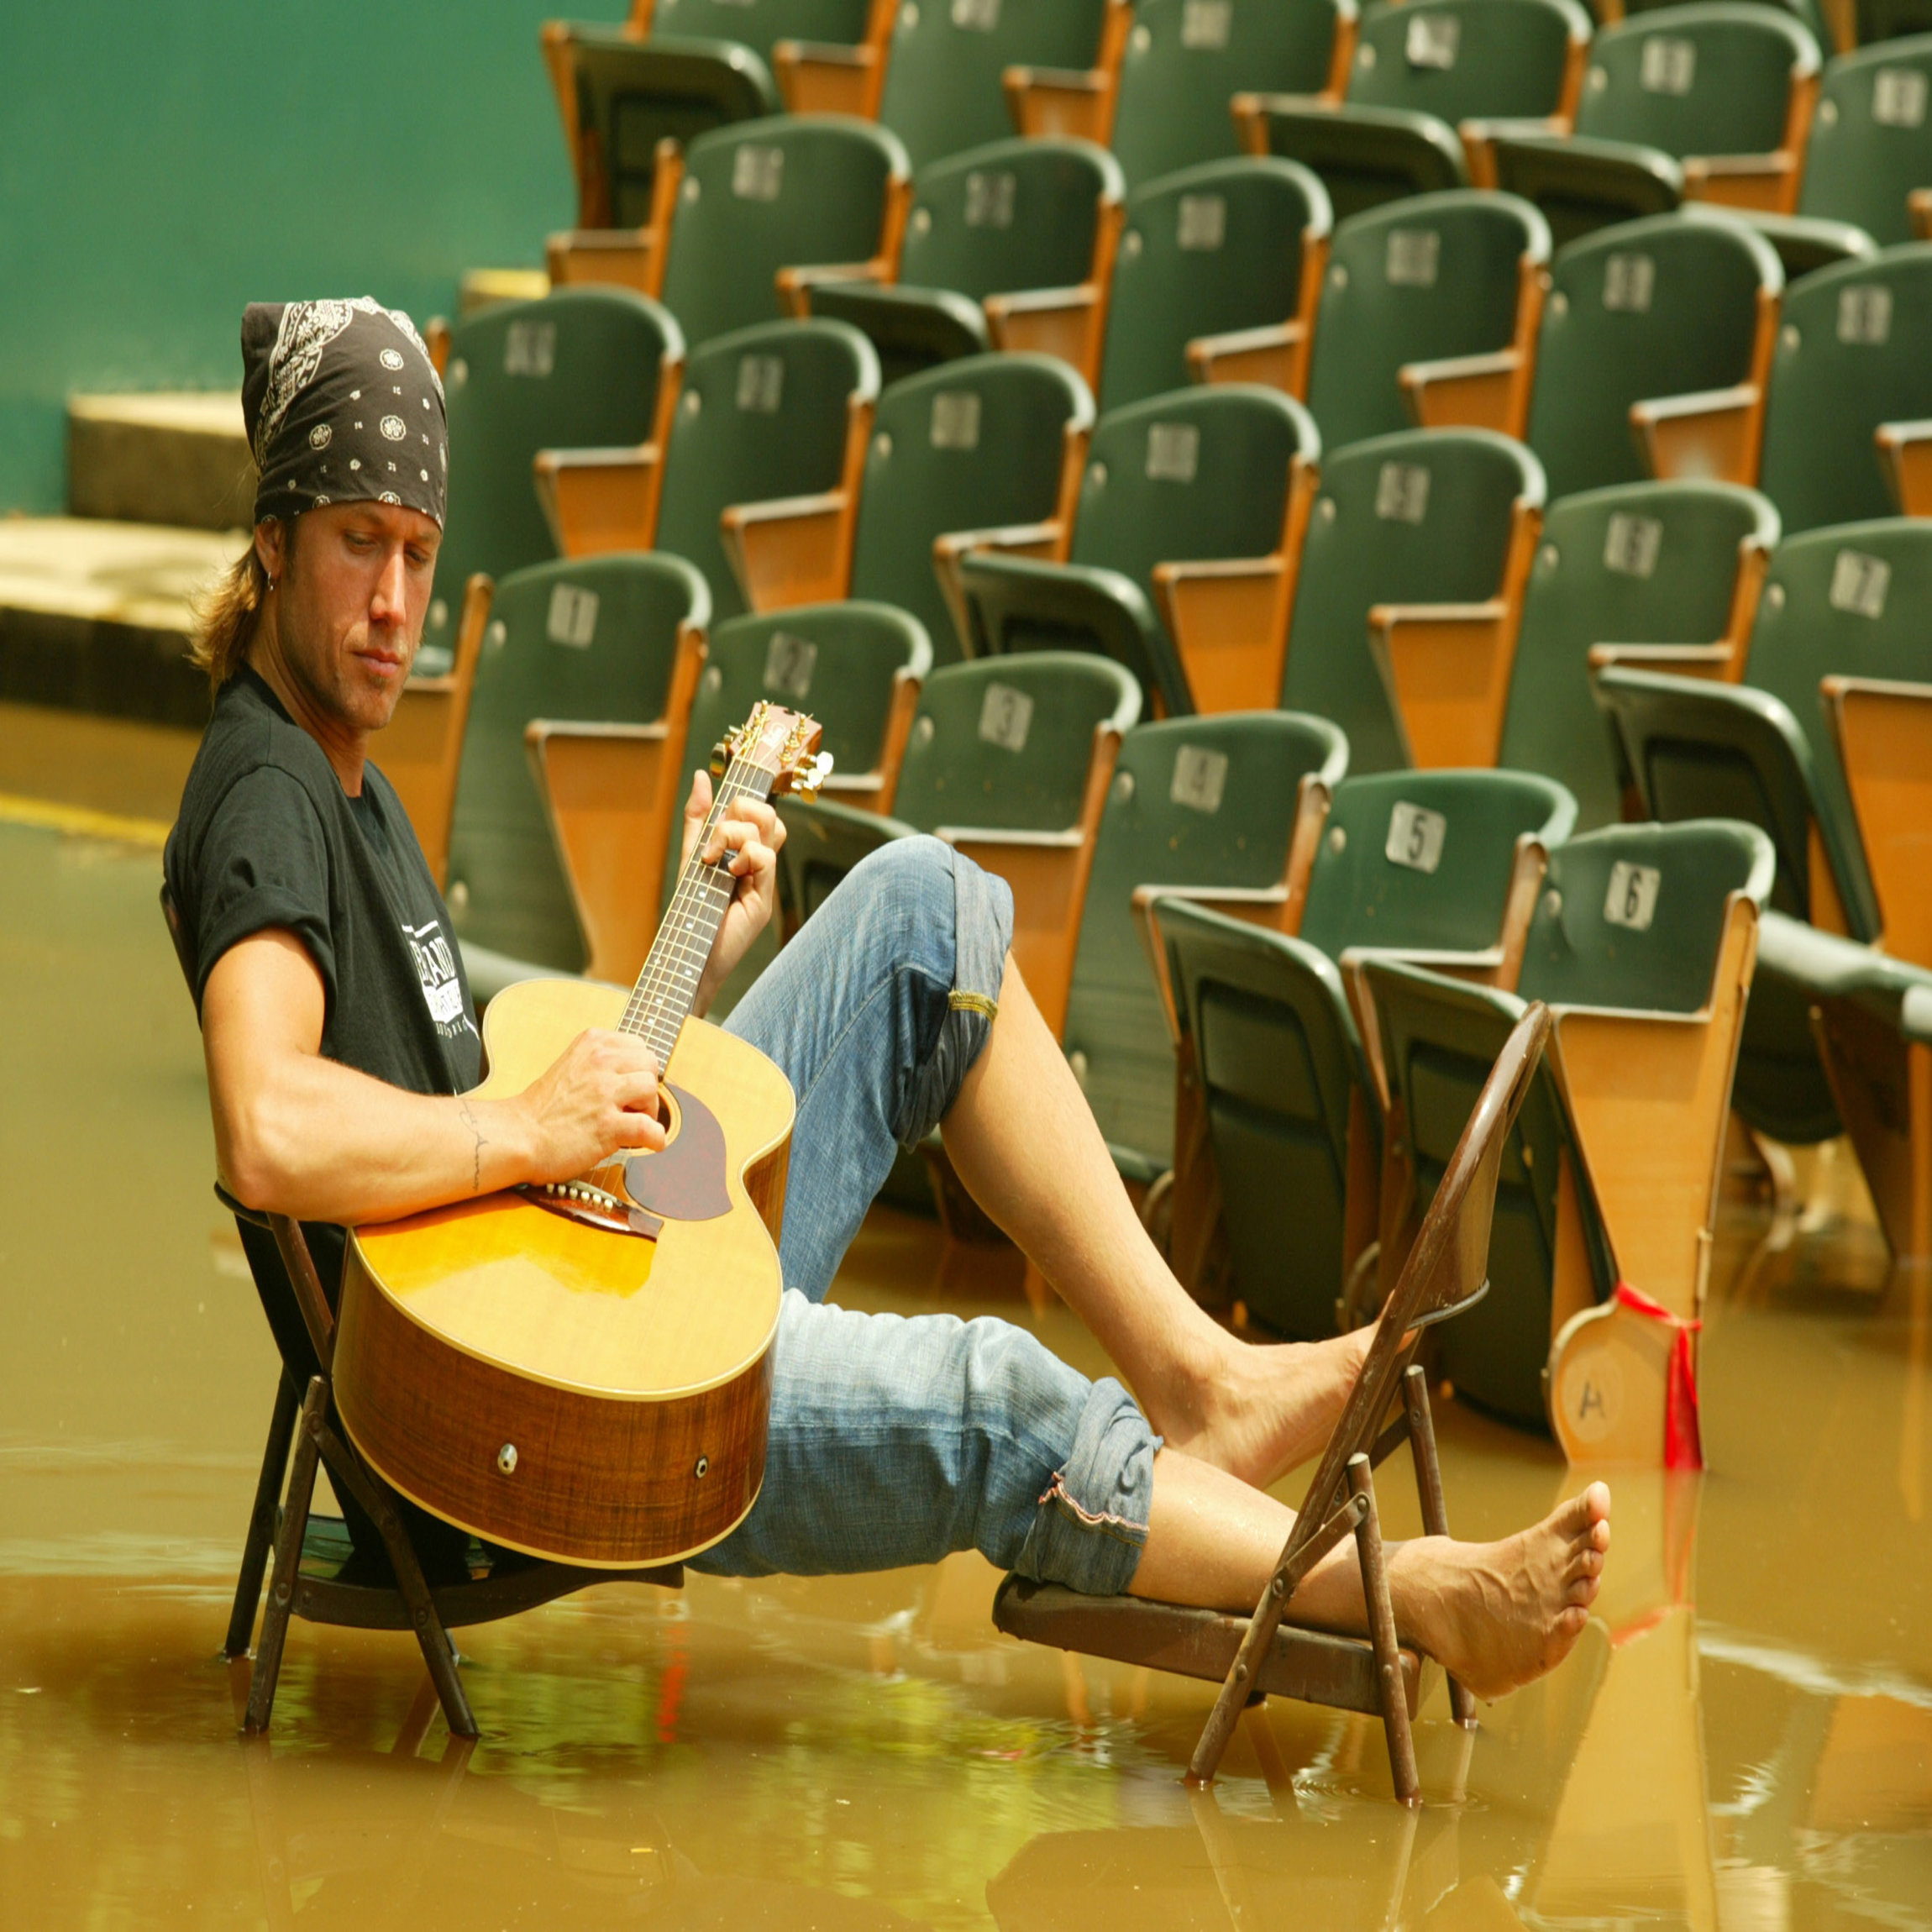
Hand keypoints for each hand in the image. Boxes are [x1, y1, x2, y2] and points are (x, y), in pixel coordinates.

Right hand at [514, 1027, 665, 1181]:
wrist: (517, 1136)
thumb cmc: (541, 1109)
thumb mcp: (572, 1064)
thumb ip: (601, 1062)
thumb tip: (637, 1074)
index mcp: (591, 1043)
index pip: (639, 1046)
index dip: (637, 1070)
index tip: (627, 1086)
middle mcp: (599, 1062)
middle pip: (650, 1064)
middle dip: (647, 1087)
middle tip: (632, 1107)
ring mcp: (603, 1093)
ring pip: (651, 1089)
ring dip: (649, 1110)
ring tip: (631, 1123)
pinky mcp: (607, 1124)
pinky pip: (649, 1127)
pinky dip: (655, 1138)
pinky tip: (650, 1143)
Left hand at [678, 769, 784, 1011]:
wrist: (686, 956)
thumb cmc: (688, 913)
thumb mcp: (690, 858)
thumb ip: (698, 821)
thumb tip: (702, 777)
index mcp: (740, 853)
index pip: (758, 813)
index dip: (753, 791)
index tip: (752, 763)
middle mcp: (755, 865)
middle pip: (768, 814)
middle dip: (741, 810)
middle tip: (716, 837)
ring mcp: (762, 882)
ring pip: (770, 830)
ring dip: (737, 833)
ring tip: (716, 858)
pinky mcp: (764, 900)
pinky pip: (764, 858)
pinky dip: (743, 857)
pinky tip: (726, 873)